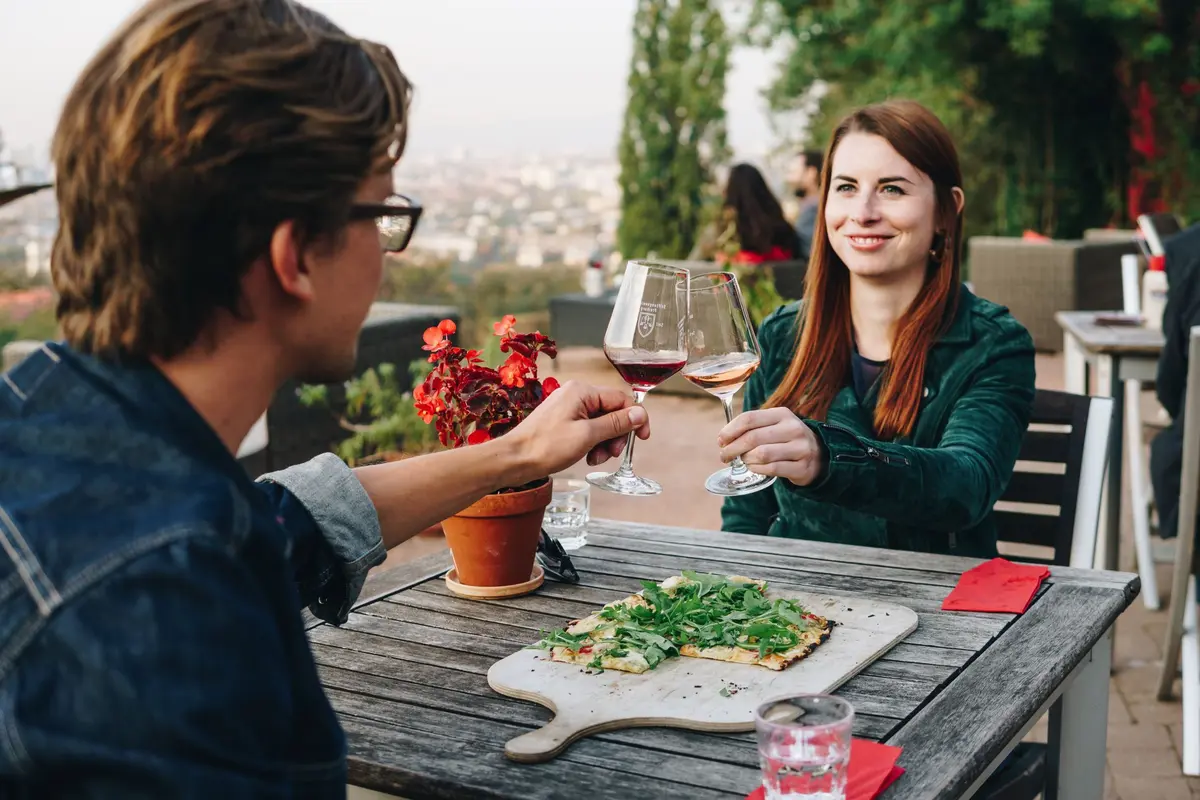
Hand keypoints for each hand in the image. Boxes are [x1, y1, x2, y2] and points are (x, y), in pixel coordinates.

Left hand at [506, 380, 650, 482]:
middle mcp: (575, 394)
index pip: (621, 399)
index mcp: (582, 391)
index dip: (635, 419)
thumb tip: (640, 414)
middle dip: (616, 435)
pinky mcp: (562, 421)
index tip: (642, 439)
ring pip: (600, 422)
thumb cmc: (546, 447)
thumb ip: (616, 423)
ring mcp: (568, 407)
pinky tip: (586, 456)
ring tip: (595, 459)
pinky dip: (592, 443)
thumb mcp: (588, 435)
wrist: (514, 460)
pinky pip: (587, 428)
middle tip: (612, 454)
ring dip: (604, 442)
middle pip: (611, 411)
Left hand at [717, 407, 825, 486]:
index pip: (749, 418)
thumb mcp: (774, 426)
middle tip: (725, 456)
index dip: (730, 430)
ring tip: (743, 461)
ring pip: (761, 454)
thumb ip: (751, 427)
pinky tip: (753, 468)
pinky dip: (757, 469)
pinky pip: (772, 469)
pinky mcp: (802, 467)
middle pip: (753, 438)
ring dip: (746, 460)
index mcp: (782, 414)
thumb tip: (723, 438)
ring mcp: (800, 448)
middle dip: (733, 448)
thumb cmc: (786, 439)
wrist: (818, 456)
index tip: (721, 440)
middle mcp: (793, 428)